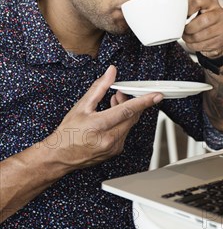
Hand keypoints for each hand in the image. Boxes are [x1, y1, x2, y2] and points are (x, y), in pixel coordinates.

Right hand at [44, 66, 162, 170]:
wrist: (60, 155)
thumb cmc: (68, 131)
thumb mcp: (82, 105)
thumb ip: (100, 87)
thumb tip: (111, 73)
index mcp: (99, 126)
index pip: (127, 111)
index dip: (144, 101)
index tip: (156, 96)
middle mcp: (109, 139)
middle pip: (131, 116)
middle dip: (131, 102)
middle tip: (121, 94)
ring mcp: (113, 147)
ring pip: (130, 124)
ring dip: (126, 112)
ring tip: (114, 103)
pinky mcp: (115, 151)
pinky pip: (125, 132)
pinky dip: (123, 122)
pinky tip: (113, 117)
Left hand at [178, 0, 222, 57]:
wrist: (217, 34)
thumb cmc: (205, 18)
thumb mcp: (198, 5)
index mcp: (211, 1)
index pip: (198, 0)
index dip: (188, 9)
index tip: (183, 15)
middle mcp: (219, 13)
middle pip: (202, 21)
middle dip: (189, 27)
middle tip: (184, 29)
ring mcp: (222, 27)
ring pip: (200, 35)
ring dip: (189, 37)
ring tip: (186, 35)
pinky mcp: (220, 39)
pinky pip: (202, 45)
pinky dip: (193, 45)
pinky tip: (193, 41)